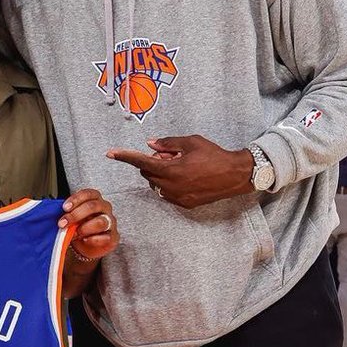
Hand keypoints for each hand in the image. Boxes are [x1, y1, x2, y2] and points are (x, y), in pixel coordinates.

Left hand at [59, 189, 117, 262]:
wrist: (87, 244)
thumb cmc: (80, 226)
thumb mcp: (73, 217)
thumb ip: (68, 214)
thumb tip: (55, 213)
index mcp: (95, 199)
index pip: (88, 194)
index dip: (75, 200)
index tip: (64, 208)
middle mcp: (105, 208)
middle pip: (93, 206)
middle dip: (75, 215)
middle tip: (63, 223)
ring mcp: (111, 222)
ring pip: (101, 222)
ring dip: (84, 228)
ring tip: (74, 234)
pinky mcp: (113, 236)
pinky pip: (106, 237)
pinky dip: (93, 239)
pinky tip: (85, 240)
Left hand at [107, 135, 253, 208]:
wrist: (235, 175)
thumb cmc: (214, 155)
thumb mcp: (191, 142)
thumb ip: (168, 143)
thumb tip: (150, 145)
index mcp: (172, 170)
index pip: (142, 162)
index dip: (125, 157)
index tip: (111, 153)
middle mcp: (171, 187)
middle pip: (148, 174)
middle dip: (153, 162)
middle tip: (170, 154)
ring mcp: (177, 198)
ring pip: (157, 185)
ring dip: (161, 173)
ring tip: (180, 164)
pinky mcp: (185, 204)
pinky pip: (167, 193)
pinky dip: (169, 183)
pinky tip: (185, 176)